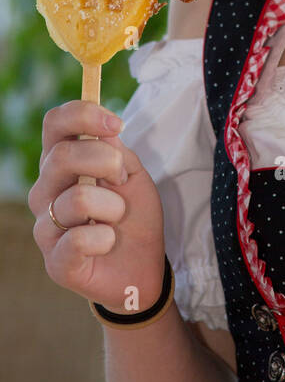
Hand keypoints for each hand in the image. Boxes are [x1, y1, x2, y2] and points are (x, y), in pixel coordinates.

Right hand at [29, 100, 166, 315]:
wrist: (142, 267)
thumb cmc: (133, 217)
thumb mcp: (133, 175)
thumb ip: (115, 151)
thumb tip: (101, 130)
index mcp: (61, 164)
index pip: (54, 123)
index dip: (83, 115)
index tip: (117, 125)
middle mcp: (45, 191)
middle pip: (63, 155)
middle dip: (106, 162)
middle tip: (122, 180)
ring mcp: (45, 227)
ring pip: (77, 198)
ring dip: (114, 207)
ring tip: (116, 219)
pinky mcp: (55, 261)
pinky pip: (79, 239)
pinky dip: (106, 238)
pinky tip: (107, 242)